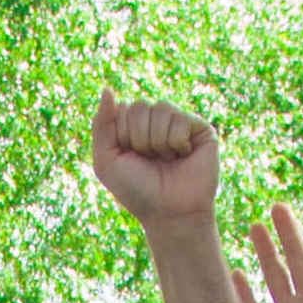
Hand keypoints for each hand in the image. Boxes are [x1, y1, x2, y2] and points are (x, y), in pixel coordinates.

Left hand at [86, 96, 221, 225]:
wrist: (169, 213)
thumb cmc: (137, 191)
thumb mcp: (106, 160)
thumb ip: (101, 124)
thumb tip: (107, 89)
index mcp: (135, 126)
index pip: (122, 108)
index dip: (122, 136)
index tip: (131, 158)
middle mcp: (158, 121)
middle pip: (139, 106)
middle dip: (139, 138)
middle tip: (150, 160)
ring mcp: (180, 123)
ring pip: (160, 109)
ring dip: (158, 142)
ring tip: (167, 159)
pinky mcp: (201, 129)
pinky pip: (180, 119)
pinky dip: (176, 143)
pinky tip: (183, 156)